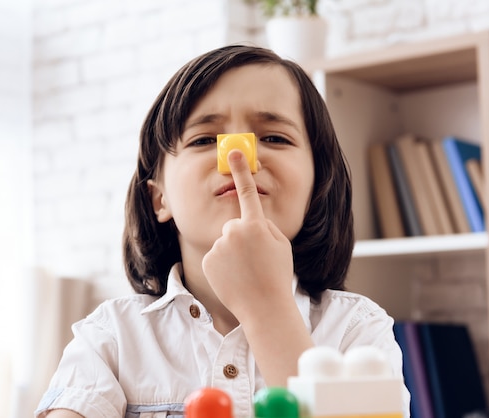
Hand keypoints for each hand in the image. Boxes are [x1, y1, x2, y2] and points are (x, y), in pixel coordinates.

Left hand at [202, 149, 293, 320]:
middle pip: (235, 226)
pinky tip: (234, 278)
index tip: (233, 151)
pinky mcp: (208, 260)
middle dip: (243, 238)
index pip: (247, 191)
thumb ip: (264, 226)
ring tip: (246, 271)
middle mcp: (234, 231)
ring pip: (225, 242)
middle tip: (255, 260)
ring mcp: (219, 246)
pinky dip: (223, 265)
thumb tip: (250, 220)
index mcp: (256, 225)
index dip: (240, 170)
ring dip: (233, 253)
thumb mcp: (281, 245)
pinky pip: (215, 256)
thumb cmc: (277, 276)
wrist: (264, 307)